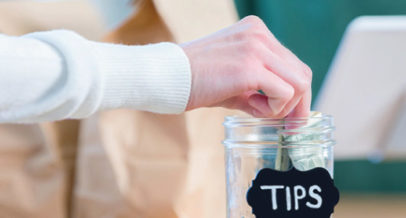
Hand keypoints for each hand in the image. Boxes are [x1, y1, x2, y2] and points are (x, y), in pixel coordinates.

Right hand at [181, 16, 311, 117]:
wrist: (168, 77)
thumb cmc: (197, 80)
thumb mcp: (235, 79)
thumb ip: (261, 87)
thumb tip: (285, 109)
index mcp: (257, 32)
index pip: (293, 64)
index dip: (297, 94)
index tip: (292, 116)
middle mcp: (260, 34)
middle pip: (302, 73)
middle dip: (298, 105)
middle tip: (289, 126)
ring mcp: (256, 48)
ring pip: (299, 84)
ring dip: (283, 106)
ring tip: (255, 109)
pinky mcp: (249, 67)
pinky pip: (283, 94)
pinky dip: (273, 109)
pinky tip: (251, 108)